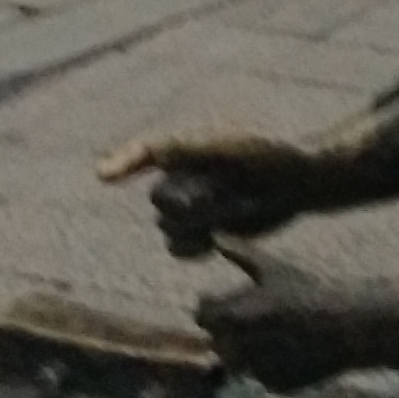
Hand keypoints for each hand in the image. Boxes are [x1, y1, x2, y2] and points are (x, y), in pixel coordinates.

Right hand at [96, 125, 321, 259]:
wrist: (296, 181)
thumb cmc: (267, 155)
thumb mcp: (228, 148)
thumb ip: (190, 150)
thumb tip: (156, 152)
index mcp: (182, 149)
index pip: (144, 154)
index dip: (122, 162)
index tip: (102, 175)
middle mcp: (181, 176)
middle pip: (159, 201)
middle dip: (184, 204)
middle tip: (215, 196)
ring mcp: (191, 205)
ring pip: (167, 228)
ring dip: (193, 227)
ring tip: (226, 214)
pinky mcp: (204, 230)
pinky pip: (180, 248)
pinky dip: (194, 249)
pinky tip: (216, 240)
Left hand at [196, 243, 357, 389]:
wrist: (345, 327)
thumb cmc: (308, 291)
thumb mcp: (273, 269)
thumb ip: (240, 254)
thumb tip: (215, 235)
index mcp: (233, 317)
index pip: (202, 315)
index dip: (213, 307)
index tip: (227, 301)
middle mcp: (239, 347)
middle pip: (217, 340)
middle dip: (230, 330)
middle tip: (256, 316)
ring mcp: (254, 369)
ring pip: (238, 361)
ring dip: (247, 349)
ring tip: (274, 332)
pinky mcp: (272, 385)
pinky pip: (259, 375)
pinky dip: (269, 364)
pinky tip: (291, 348)